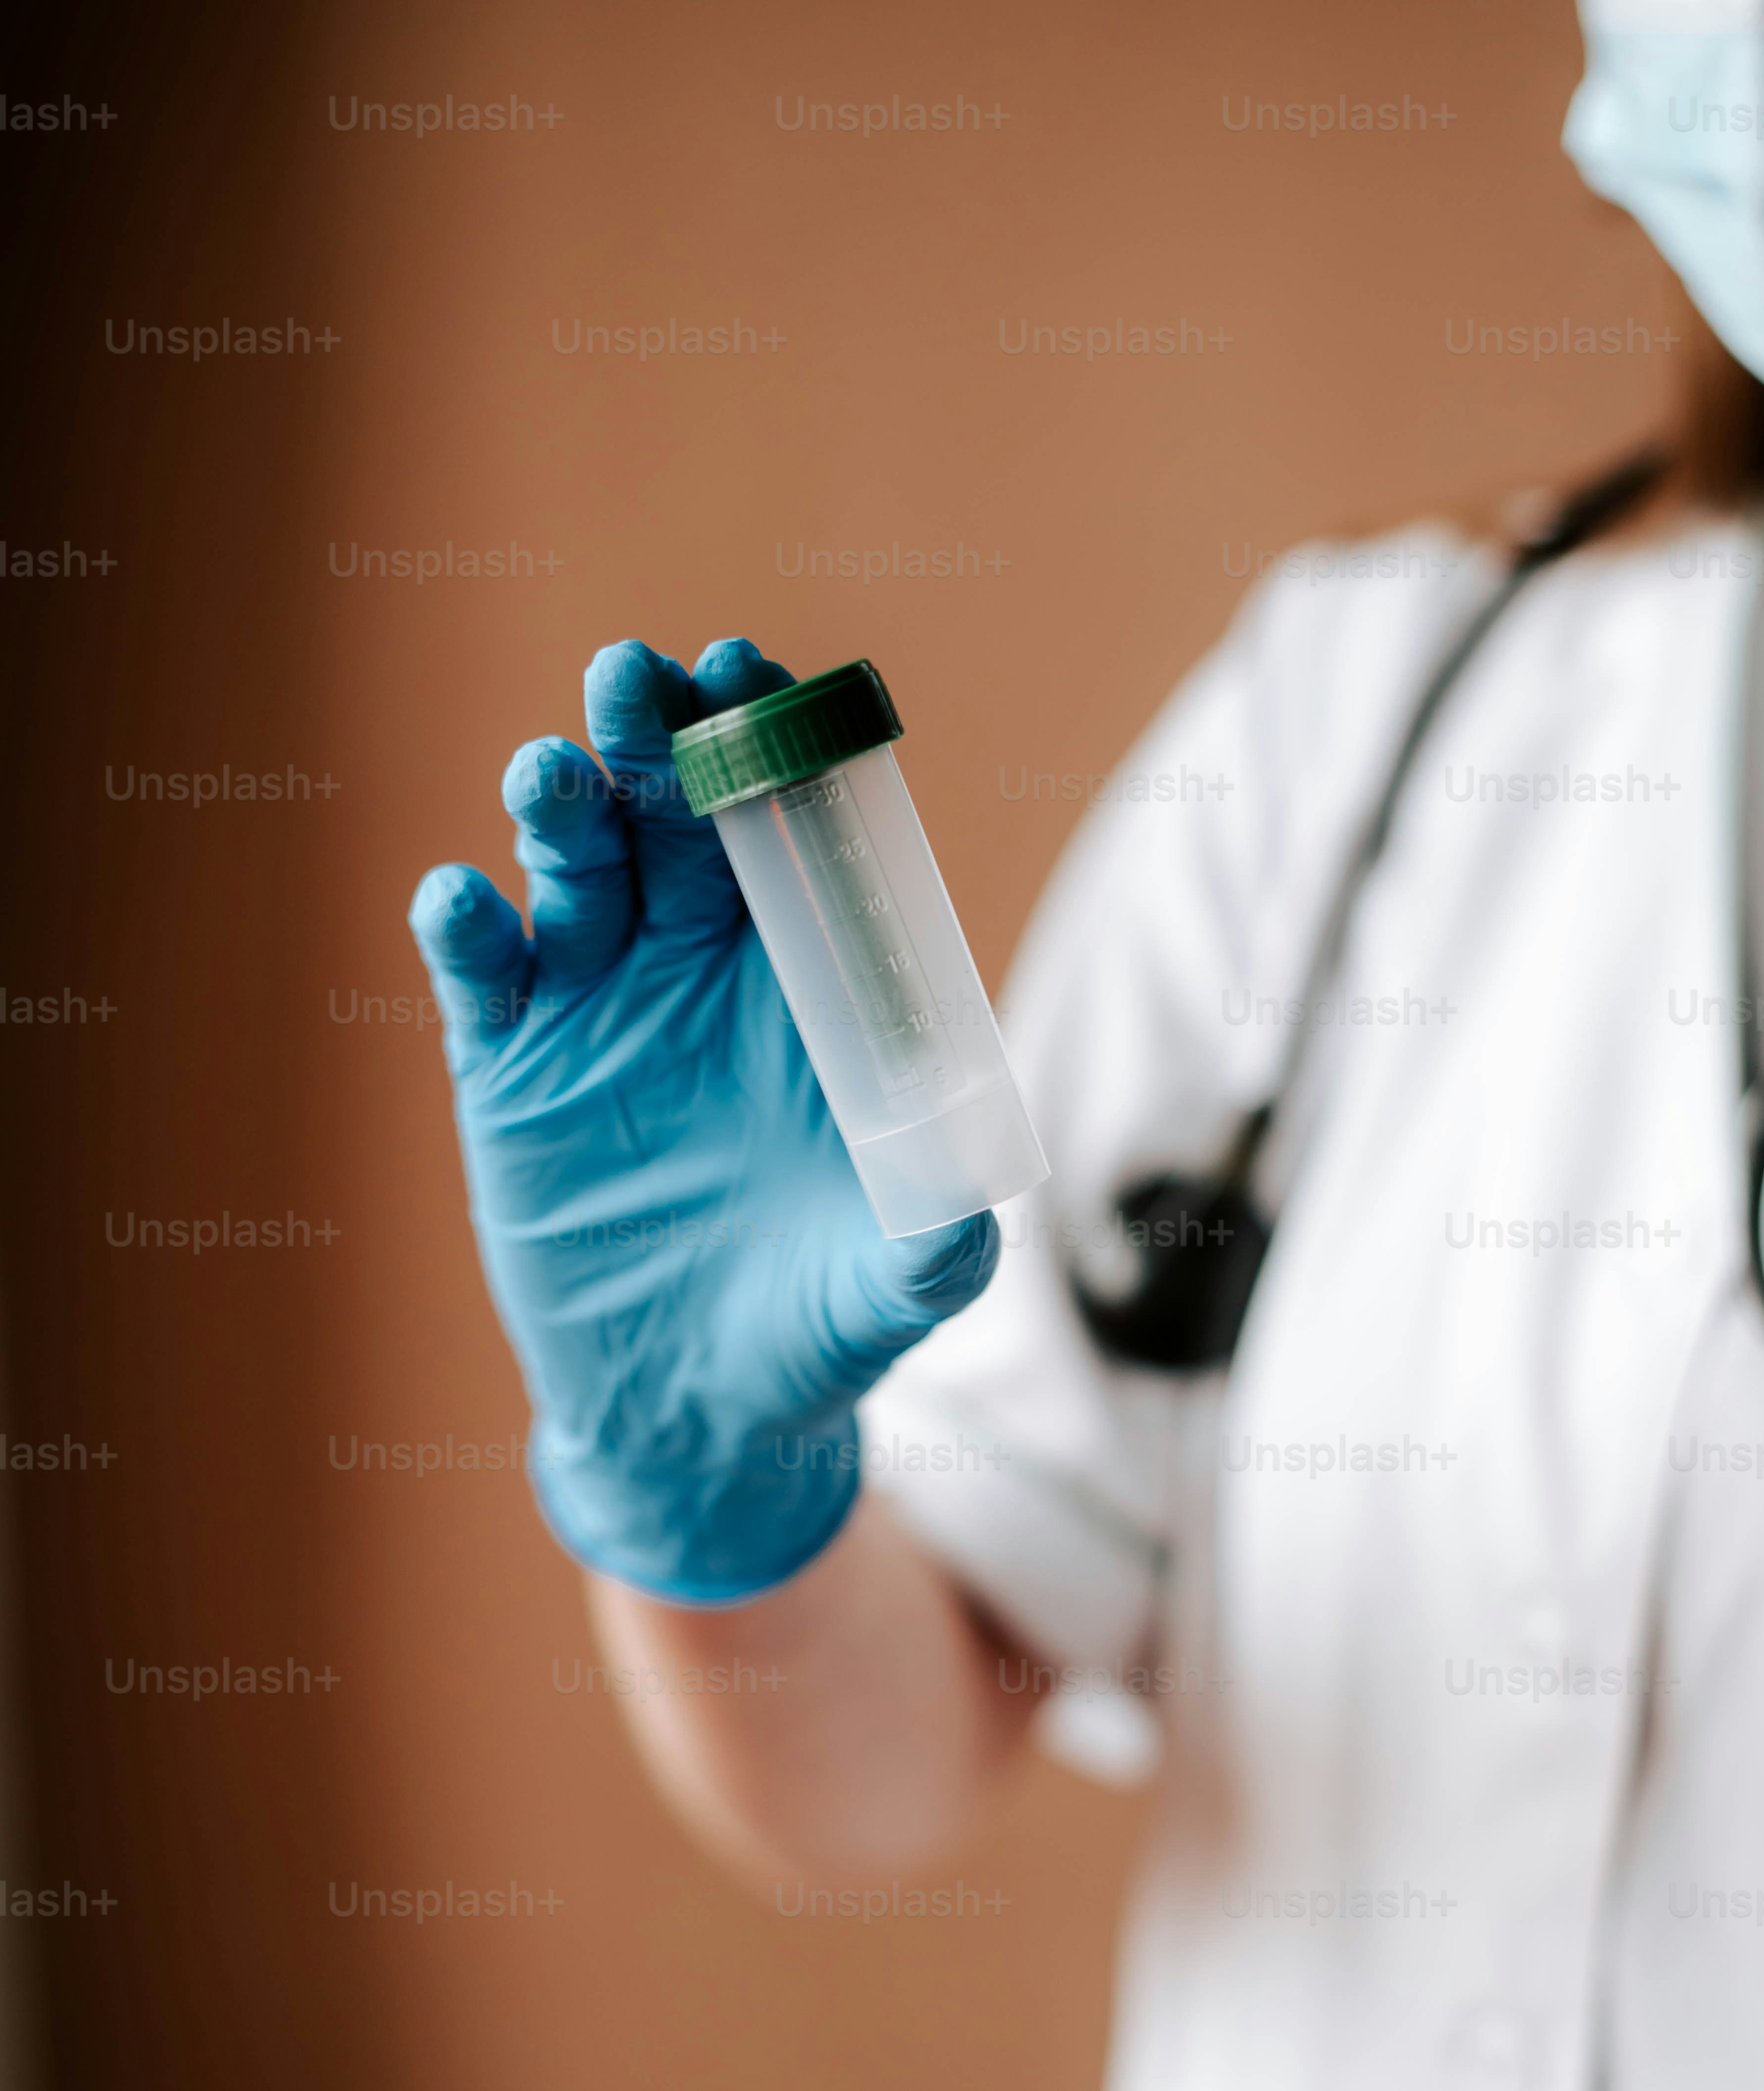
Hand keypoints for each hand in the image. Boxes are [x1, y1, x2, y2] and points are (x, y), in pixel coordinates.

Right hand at [409, 636, 997, 1604]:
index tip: (760, 680)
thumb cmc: (821, 1323)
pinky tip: (465, 905)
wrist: (702, 1414)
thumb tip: (971, 1205)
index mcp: (804, 976)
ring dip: (558, 808)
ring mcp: (596, 1008)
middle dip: (653, 737)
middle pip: (672, 815)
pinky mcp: (508, 1069)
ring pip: (573, 869)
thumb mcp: (899, 1283)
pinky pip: (482, 977)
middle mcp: (695, 965)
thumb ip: (939, 1237)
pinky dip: (465, 930)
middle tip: (637, 676)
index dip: (774, 747)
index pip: (793, 829)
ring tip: (550, 777)